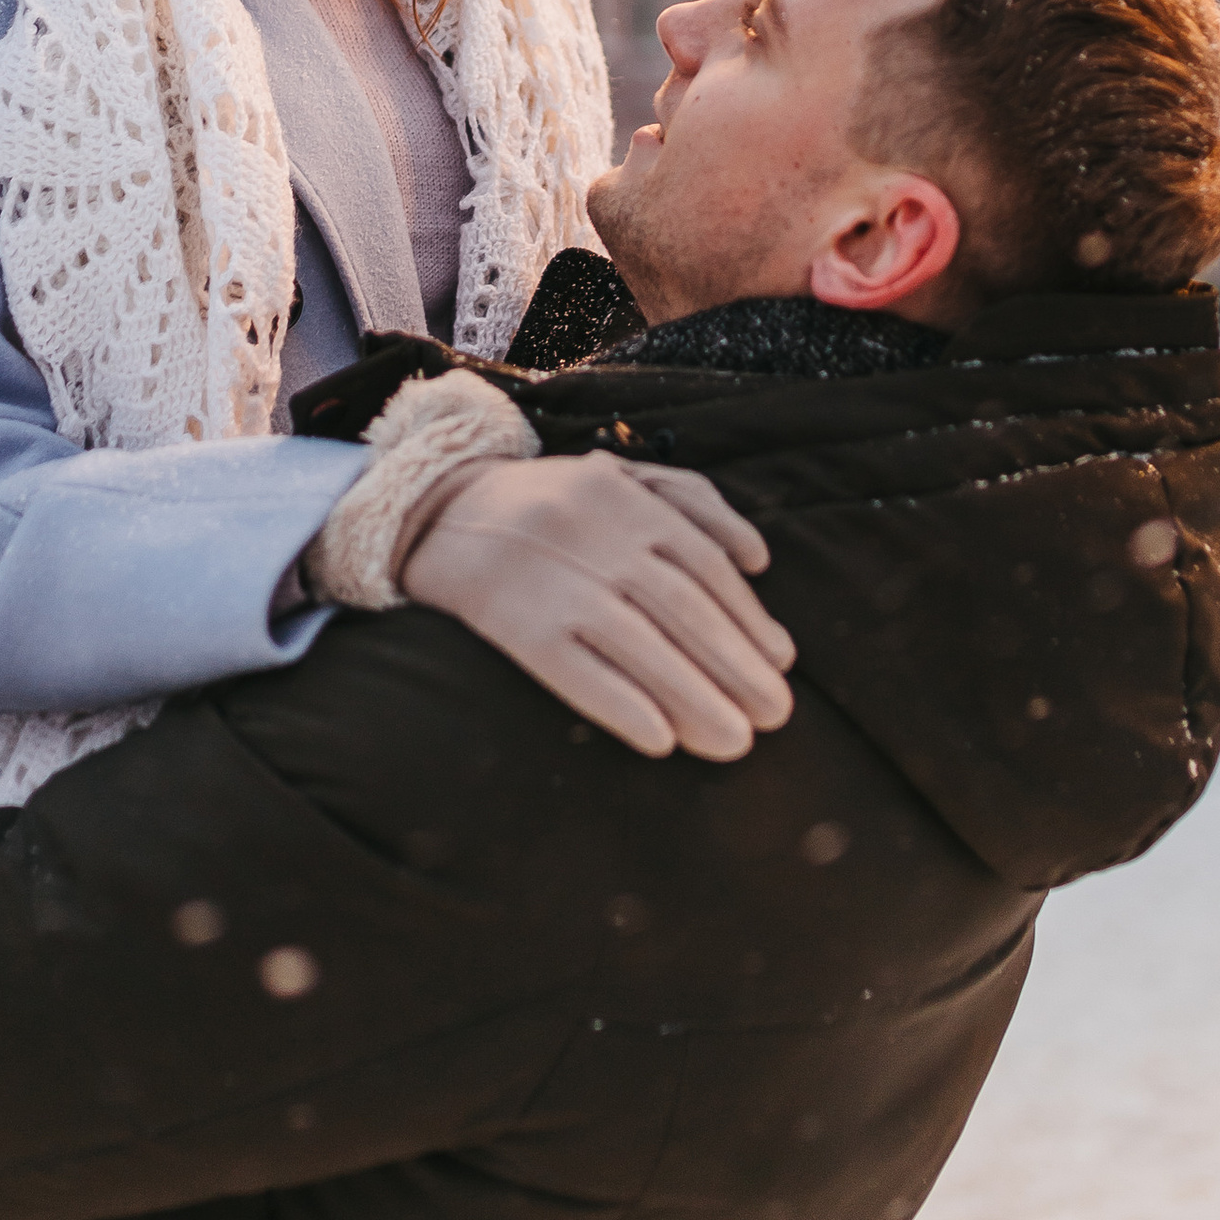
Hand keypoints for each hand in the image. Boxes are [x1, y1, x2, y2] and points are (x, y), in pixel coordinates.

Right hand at [401, 455, 794, 761]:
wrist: (436, 511)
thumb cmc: (551, 505)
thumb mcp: (618, 478)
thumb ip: (692, 502)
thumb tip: (757, 559)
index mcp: (626, 496)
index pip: (705, 565)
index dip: (749, 618)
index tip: (783, 663)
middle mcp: (594, 533)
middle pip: (682, 609)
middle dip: (736, 666)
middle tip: (776, 715)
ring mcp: (553, 578)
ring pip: (639, 645)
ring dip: (694, 698)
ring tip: (735, 740)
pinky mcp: (513, 621)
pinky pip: (576, 671)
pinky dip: (623, 706)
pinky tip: (662, 740)